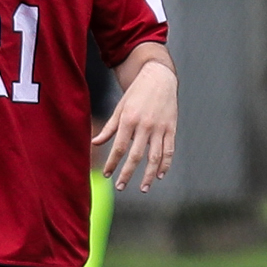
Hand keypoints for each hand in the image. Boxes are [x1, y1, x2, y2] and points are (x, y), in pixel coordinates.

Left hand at [94, 59, 177, 190]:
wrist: (159, 78)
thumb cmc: (136, 93)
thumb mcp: (120, 108)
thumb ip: (109, 127)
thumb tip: (95, 143)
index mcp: (129, 120)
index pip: (119, 147)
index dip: (112, 163)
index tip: (106, 174)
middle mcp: (145, 125)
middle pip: (135, 156)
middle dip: (127, 173)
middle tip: (120, 187)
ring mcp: (160, 128)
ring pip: (154, 157)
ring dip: (148, 175)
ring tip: (143, 188)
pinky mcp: (171, 128)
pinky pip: (169, 150)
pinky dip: (165, 164)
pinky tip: (159, 175)